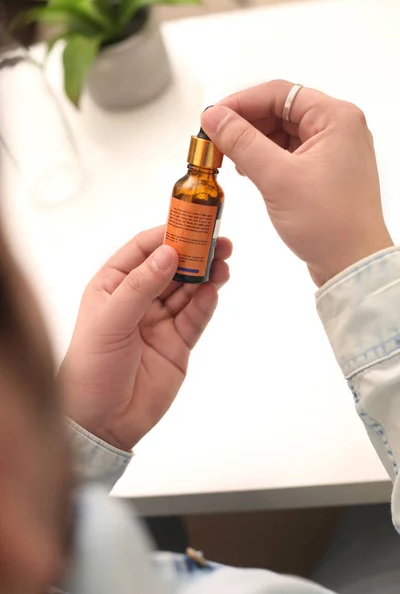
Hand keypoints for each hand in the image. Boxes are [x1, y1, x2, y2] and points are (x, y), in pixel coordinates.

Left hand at [59, 226, 231, 449]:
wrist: (102, 421)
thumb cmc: (91, 368)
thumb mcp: (110, 321)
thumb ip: (141, 286)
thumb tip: (169, 252)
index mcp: (113, 286)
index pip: (142, 250)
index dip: (167, 234)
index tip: (191, 222)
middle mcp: (138, 299)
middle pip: (171, 267)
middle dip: (194, 252)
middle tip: (218, 240)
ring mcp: (160, 321)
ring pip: (187, 290)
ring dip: (205, 274)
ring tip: (223, 261)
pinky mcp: (178, 343)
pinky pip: (195, 317)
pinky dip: (206, 302)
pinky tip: (215, 288)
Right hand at [202, 80, 392, 285]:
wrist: (352, 265)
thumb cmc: (329, 224)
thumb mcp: (277, 178)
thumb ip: (242, 142)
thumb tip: (214, 117)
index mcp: (335, 119)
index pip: (279, 94)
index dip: (240, 103)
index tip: (212, 118)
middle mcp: (337, 129)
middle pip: (280, 111)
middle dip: (245, 124)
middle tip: (215, 140)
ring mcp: (331, 152)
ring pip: (282, 133)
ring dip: (253, 142)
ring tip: (227, 157)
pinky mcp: (323, 173)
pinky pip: (288, 154)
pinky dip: (265, 159)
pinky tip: (248, 170)